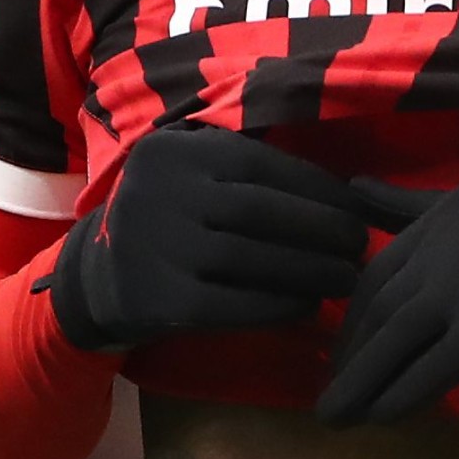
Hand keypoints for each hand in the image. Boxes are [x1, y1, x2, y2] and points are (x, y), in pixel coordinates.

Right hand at [49, 126, 373, 352]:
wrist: (98, 278)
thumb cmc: (169, 222)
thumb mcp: (192, 175)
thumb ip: (246, 171)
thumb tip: (344, 192)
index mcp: (176, 152)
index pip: (261, 165)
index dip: (318, 187)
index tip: (358, 208)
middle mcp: (163, 193)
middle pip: (261, 211)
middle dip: (322, 229)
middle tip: (360, 246)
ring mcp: (160, 247)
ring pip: (253, 258)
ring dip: (310, 270)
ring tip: (346, 278)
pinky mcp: (162, 300)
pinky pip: (235, 304)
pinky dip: (280, 305)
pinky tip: (308, 305)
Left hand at [315, 172, 458, 425]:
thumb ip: (426, 206)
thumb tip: (358, 189)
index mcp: (450, 206)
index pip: (381, 266)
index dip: (355, 317)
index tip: (343, 352)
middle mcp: (450, 233)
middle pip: (379, 303)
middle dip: (350, 354)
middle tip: (334, 395)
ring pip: (397, 336)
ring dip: (361, 382)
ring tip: (339, 417)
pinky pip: (437, 364)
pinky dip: (404, 395)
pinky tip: (385, 419)